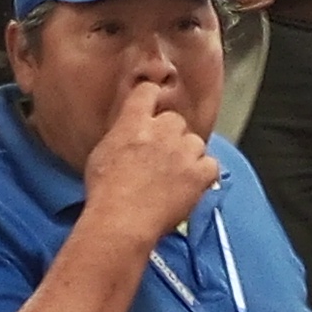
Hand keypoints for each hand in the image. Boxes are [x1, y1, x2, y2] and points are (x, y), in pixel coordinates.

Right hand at [77, 77, 218, 244]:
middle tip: (159, 156)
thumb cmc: (105, 193)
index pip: (148, 91)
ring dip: (188, 155)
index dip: (152, 98)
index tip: (152, 108)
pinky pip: (211, 165)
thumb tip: (128, 132)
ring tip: (174, 176)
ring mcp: (183, 151)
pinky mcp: (199, 173)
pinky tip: (190, 185)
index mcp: (133, 122)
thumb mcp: (101, 153)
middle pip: (175, 120)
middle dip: (170, 135)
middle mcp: (161, 130)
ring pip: (195, 142)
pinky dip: (204, 174)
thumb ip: (120, 135)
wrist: (121, 220)